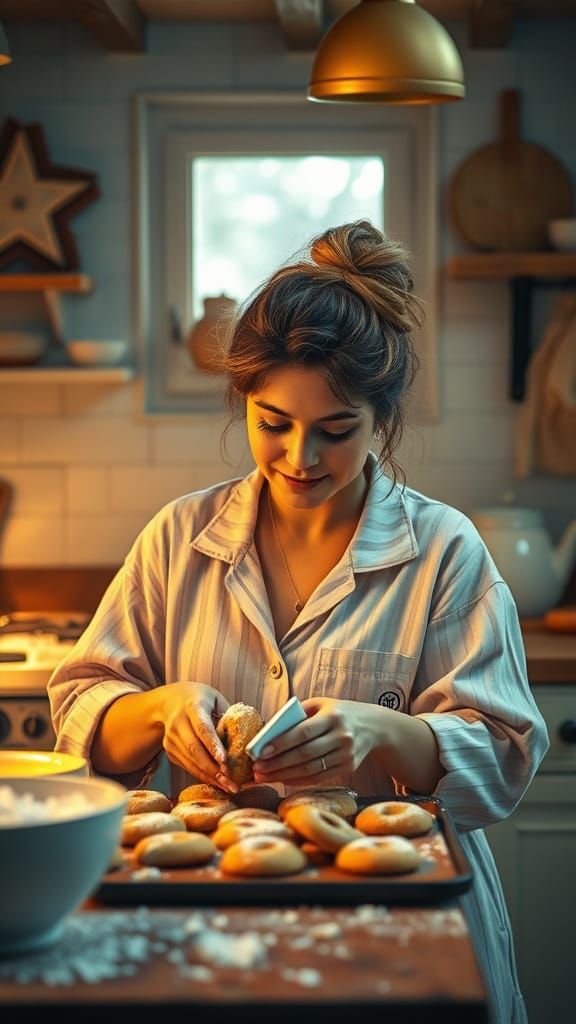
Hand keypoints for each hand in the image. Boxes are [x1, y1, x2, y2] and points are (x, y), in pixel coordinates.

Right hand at [160, 682, 238, 792]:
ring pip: (191, 762)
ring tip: (229, 787)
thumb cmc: (200, 699)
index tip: (225, 761)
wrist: (169, 702)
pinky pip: (187, 766)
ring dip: (210, 777)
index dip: (214, 745)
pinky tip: (217, 783)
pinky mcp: (169, 750)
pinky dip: (202, 776)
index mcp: (193, 706)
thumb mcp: (216, 699)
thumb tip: (251, 735)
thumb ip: (229, 715)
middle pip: (195, 749)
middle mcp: (178, 723)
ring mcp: (171, 738)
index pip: (203, 728)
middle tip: (232, 782)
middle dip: (214, 769)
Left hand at [252, 697, 378, 785]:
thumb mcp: (321, 705)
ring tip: (264, 776)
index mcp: (333, 716)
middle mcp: (342, 736)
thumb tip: (268, 734)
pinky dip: (299, 780)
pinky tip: (282, 780)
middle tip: (256, 768)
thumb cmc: (338, 713)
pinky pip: (319, 777)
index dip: (280, 743)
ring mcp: (346, 754)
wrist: (374, 726)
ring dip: (284, 775)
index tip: (260, 751)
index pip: (303, 732)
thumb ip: (297, 716)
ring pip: (311, 769)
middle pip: (305, 754)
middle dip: (277, 763)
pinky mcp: (348, 768)